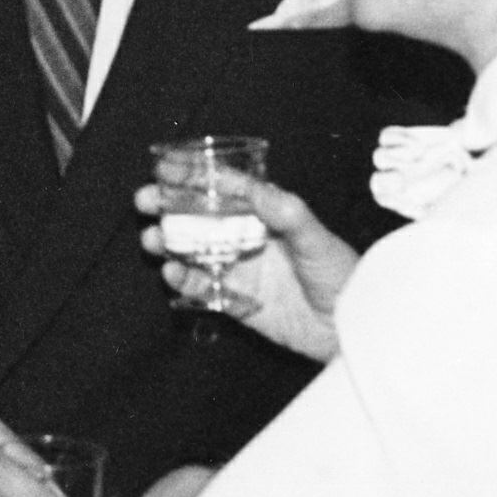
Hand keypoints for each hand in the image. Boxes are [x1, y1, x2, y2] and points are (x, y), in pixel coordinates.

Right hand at [137, 175, 356, 362]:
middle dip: (170, 206)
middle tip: (144, 201)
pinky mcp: (237, 300)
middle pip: (201, 217)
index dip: (195, 175)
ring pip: (195, 251)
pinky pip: (204, 288)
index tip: (166, 166)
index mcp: (268, 215)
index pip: (226, 188)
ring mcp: (242, 269)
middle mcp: (250, 238)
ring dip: (170, 242)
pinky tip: (172, 272)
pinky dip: (185, 280)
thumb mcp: (318, 240)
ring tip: (152, 239)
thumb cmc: (344, 276)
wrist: (352, 330)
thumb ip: (288, 214)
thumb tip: (257, 188)